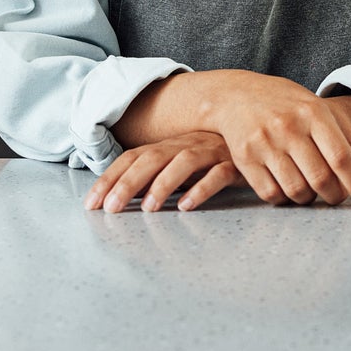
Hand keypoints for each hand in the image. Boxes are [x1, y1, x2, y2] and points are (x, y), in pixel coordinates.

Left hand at [84, 131, 242, 213]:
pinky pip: (218, 173)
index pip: (133, 157)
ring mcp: (211, 151)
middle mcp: (186, 144)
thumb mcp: (181, 167)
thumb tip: (121, 198)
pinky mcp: (236, 164)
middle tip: (111, 209)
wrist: (259, 141)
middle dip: (128, 182)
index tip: (91, 204)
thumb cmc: (214, 159)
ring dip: (163, 184)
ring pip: (183, 162)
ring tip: (148, 208)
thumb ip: (155, 178)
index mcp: (170, 145)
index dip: (110, 178)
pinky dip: (202, 188)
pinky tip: (187, 205)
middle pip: (152, 158)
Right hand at [201, 70, 350, 208]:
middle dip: (335, 196)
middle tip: (338, 196)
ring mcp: (264, 143)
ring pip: (297, 191)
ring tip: (312, 188)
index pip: (341, 156)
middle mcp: (288, 127)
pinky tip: (288, 186)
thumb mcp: (321, 111)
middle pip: (321, 179)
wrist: (235, 95)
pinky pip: (272, 195)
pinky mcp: (245, 158)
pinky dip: (285, 199)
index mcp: (313, 112)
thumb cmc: (287, 104)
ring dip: (309, 199)